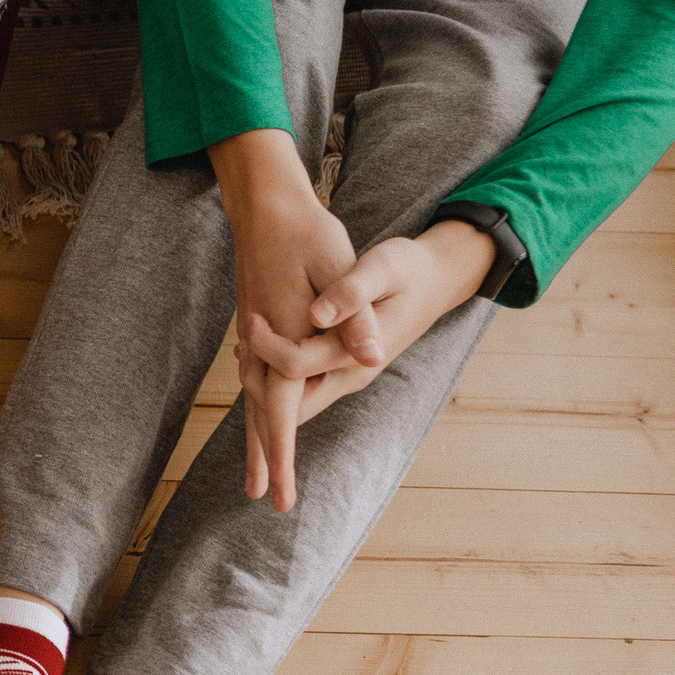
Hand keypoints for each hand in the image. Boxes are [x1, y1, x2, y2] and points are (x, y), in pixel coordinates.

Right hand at [210, 129, 355, 512]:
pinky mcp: (257, 325)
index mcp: (282, 339)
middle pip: (260, 413)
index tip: (281, 497)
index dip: (283, 457)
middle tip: (264, 500)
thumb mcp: (344, 268)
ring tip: (260, 471)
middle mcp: (261, 344)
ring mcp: (254, 336)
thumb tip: (372, 357)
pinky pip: (255, 377)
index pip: (279, 412)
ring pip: (254, 397)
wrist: (265, 204)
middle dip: (266, 459)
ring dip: (259, 435)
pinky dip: (258, 404)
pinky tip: (261, 410)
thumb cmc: (308, 235)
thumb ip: (355, 316)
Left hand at [242, 220, 496, 424]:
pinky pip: (301, 386)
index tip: (250, 318)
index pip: (295, 367)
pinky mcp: (340, 367)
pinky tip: (258, 348)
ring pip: (294, 401)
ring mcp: (346, 375)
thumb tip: (317, 316)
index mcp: (358, 354)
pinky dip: (275, 376)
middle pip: (291, 406)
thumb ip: (351, 294)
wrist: (434, 279)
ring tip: (245, 347)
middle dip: (258, 385)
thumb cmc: (407, 269)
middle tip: (240, 347)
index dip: (266, 347)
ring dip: (264, 382)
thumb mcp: (381, 268)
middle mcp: (351, 374)